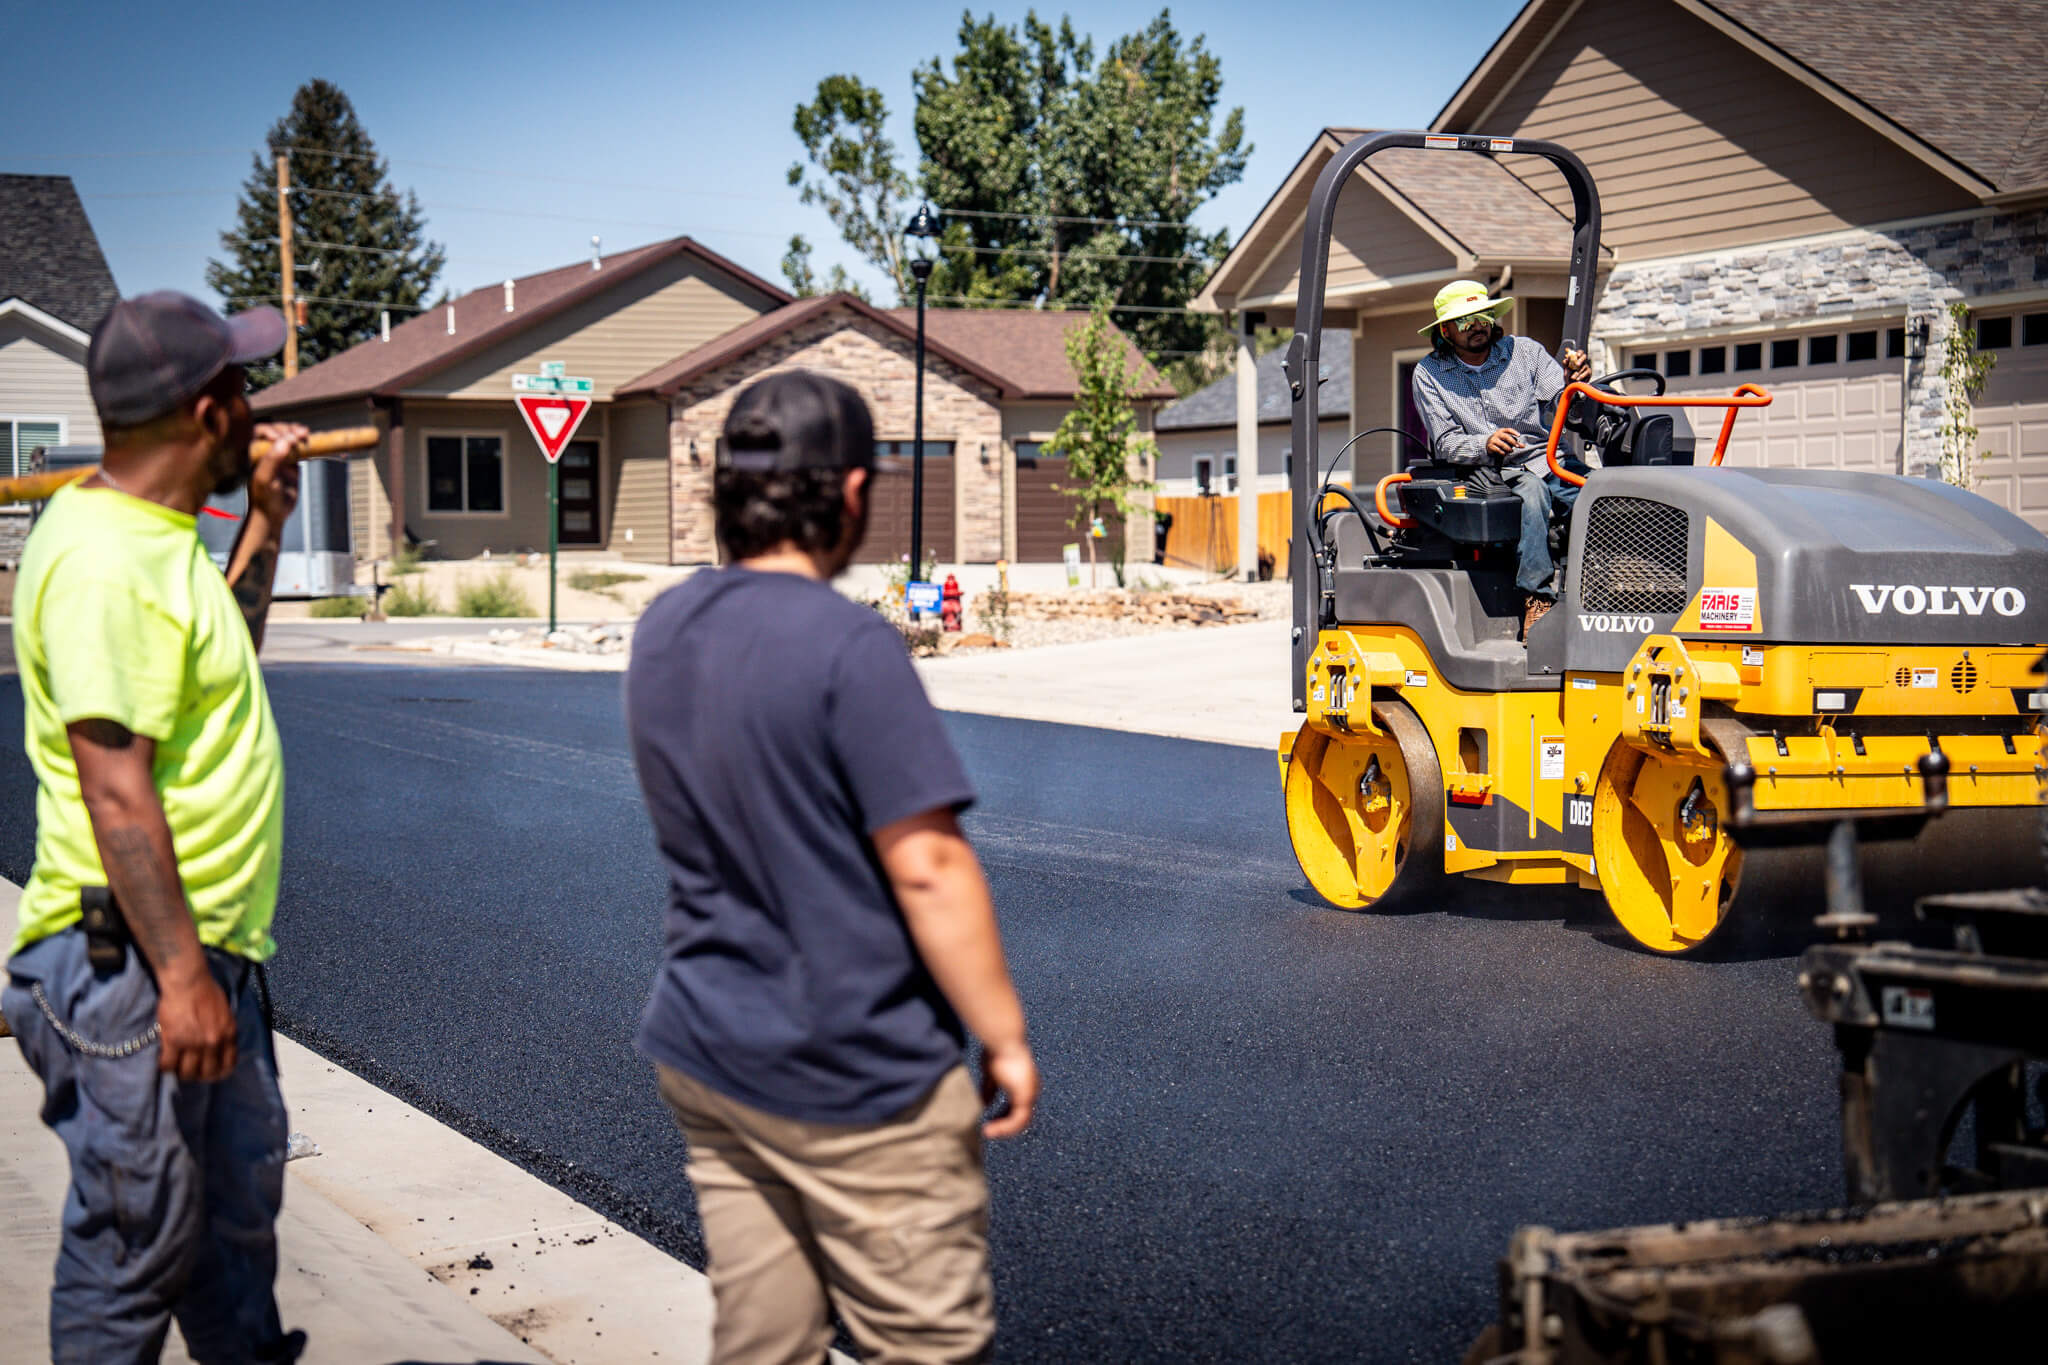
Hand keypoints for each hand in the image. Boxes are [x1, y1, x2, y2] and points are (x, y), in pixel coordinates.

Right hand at [157, 965, 236, 1082]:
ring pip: (187, 1072)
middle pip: (206, 1072)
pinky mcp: (173, 1040)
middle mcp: (213, 1042)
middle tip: (190, 1071)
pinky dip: (165, 1066)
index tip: (210, 1073)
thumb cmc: (207, 991)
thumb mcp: (225, 1013)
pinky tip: (164, 1062)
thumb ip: (224, 1030)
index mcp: (229, 1034)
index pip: (228, 1065)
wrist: (188, 981)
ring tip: (176, 1067)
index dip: (218, 1073)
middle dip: (198, 1075)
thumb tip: (219, 1045)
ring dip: (181, 1072)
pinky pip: (168, 1064)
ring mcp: (193, 1043)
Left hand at [247, 423, 306, 528]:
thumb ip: (272, 460)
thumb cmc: (264, 499)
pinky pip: (300, 449)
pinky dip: (307, 445)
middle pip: (276, 431)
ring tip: (306, 435)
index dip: (272, 430)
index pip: (259, 432)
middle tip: (299, 434)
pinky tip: (311, 445)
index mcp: (251, 452)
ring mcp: (279, 456)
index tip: (283, 437)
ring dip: (298, 434)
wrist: (274, 514)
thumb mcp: (265, 479)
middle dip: (288, 430)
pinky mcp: (292, 462)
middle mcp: (265, 451)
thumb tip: (284, 441)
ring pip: (289, 437)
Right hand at [980, 1041, 1038, 1138]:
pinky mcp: (1026, 1097)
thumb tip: (985, 1104)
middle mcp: (1031, 1090)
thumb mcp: (991, 1074)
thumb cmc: (997, 1052)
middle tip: (989, 1131)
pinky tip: (991, 1128)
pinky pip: (1017, 1120)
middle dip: (1004, 1125)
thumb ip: (990, 1089)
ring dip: (1003, 1129)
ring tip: (988, 1133)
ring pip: (1021, 1122)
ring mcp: (1030, 1094)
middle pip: (1021, 1117)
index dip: (1004, 1116)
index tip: (990, 1121)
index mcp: (1024, 1084)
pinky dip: (1004, 1127)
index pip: (1017, 1106)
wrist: (1003, 1042)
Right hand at [1485, 427, 1523, 457]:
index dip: (1514, 432)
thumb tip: (1523, 446)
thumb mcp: (1506, 440)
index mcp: (1501, 431)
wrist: (1488, 444)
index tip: (1519, 435)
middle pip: (1506, 437)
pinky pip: (1498, 450)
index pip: (1508, 430)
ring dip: (1508, 448)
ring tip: (1511, 451)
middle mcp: (1497, 434)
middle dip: (1513, 442)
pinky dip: (1502, 452)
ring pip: (1502, 444)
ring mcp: (1493, 440)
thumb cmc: (1500, 441)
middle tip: (1517, 446)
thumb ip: (1515, 442)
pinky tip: (1505, 454)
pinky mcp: (1490, 446)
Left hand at [1562, 347, 1592, 384]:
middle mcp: (1582, 361)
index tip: (1577, 355)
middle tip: (1577, 365)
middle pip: (1584, 356)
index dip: (1579, 353)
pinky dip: (1581, 376)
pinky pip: (1586, 372)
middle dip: (1580, 360)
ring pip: (1583, 366)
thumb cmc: (1568, 376)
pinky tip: (1578, 379)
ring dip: (1577, 372)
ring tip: (1573, 378)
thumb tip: (1565, 360)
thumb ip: (1565, 365)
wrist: (1571, 385)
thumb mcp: (1566, 370)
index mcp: (1576, 359)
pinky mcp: (1589, 372)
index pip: (1580, 352)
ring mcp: (1586, 366)